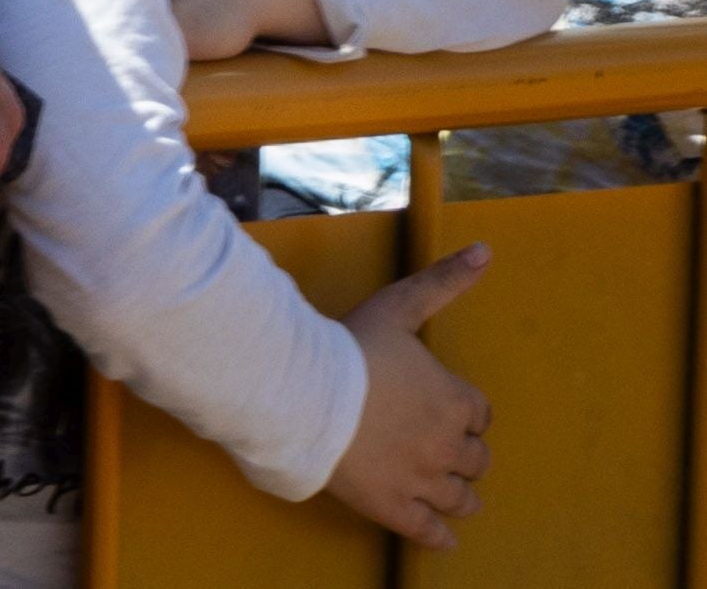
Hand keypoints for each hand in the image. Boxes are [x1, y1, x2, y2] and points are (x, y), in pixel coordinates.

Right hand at [328, 246, 494, 547]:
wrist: (301, 392)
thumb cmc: (349, 347)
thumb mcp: (399, 307)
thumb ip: (444, 282)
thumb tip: (486, 251)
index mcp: (456, 400)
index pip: (480, 415)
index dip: (463, 412)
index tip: (446, 410)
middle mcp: (448, 445)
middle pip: (476, 460)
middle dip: (463, 455)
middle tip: (439, 448)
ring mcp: (423, 480)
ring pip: (461, 499)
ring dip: (458, 496)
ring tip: (446, 492)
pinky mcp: (394, 506)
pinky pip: (430, 532)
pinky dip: (440, 535)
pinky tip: (441, 535)